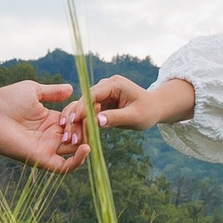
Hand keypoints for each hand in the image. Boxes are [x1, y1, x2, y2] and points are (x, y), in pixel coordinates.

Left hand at [0, 80, 83, 172]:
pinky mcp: (41, 158)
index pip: (76, 122)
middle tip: (92, 116)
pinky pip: (64, 167)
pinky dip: (77, 161)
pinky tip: (85, 147)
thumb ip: (53, 92)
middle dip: (87, 127)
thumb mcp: (34, 91)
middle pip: (79, 136)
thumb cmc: (6, 99)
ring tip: (86, 127)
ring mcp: (47, 148)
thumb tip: (71, 89)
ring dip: (84, 139)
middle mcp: (51, 136)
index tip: (93, 104)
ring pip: (75, 150)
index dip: (85, 115)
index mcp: (50, 121)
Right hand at [60, 75, 194, 149]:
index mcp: (114, 84)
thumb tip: (97, 121)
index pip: (93, 94)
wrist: (153, 108)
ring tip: (69, 139)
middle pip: (84, 101)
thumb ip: (116, 117)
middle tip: (69, 136)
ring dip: (75, 123)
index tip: (74, 121)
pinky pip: (86, 114)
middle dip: (76, 118)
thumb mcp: (134, 116)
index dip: (82, 107)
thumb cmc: (147, 111)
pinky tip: (75, 137)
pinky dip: (81, 125)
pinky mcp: (99, 103)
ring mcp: (100, 94)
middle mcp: (104, 86)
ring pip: (82, 108)